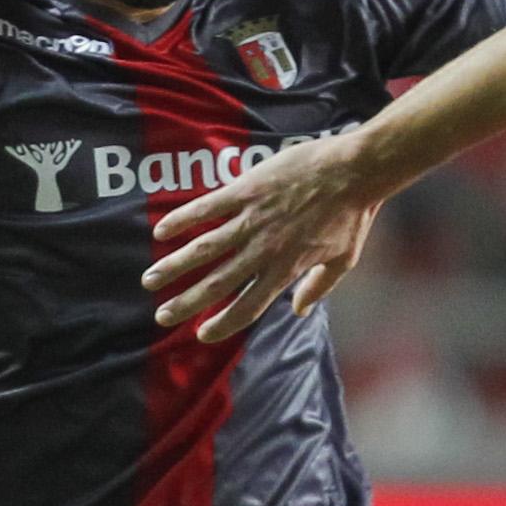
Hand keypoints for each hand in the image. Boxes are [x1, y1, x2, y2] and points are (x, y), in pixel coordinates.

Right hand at [143, 137, 381, 343]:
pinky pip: (206, 208)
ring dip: (175, 266)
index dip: (223, 324)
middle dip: (187, 303)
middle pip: (217, 284)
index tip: (202, 334)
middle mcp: (264, 250)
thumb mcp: (342, 261)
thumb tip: (299, 311)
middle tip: (162, 317)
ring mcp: (252, 220)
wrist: (355, 171)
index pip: (248, 307)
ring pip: (204, 249)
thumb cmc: (353, 216)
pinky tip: (161, 232)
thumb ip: (318, 287)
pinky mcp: (245, 191)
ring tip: (150, 280)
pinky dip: (182, 220)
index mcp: (286, 270)